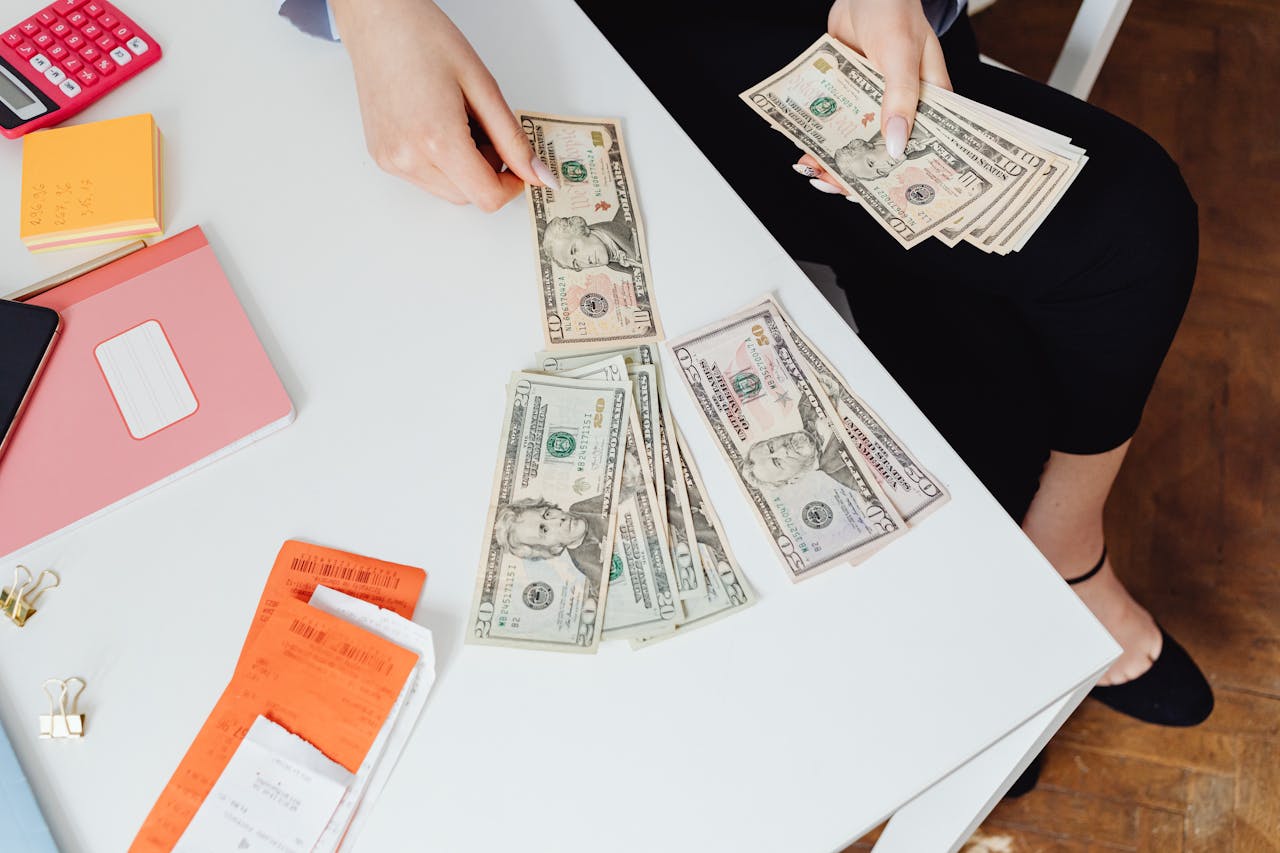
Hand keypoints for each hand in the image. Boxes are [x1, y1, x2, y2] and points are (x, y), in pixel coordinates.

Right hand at [330, 0, 555, 210]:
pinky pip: (425, 179)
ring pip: (448, 191)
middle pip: (468, 197)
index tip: (519, 165)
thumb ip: (513, 138)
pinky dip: (442, 165)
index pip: (487, 196)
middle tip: (486, 129)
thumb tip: (538, 175)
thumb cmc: (423, 39)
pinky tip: (438, 127)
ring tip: (459, 123)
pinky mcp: (382, 157)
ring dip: (465, 170)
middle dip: (488, 172)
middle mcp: (408, 157)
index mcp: (437, 139)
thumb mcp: (483, 86)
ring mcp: (391, 160)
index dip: (512, 185)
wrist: (377, 21)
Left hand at [797, 0, 952, 192]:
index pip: (919, 150)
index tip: (880, 198)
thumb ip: (899, 100)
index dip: (900, 176)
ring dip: (832, 158)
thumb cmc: (895, 11)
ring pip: (853, 141)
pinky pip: (834, 122)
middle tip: (830, 184)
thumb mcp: (900, 56)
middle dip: (856, 173)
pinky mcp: (848, 94)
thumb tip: (896, 146)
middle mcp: (901, 106)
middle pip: (880, 153)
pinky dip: (818, 135)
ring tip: (811, 169)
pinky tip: (802, 147)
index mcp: (929, 102)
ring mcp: (872, 102)